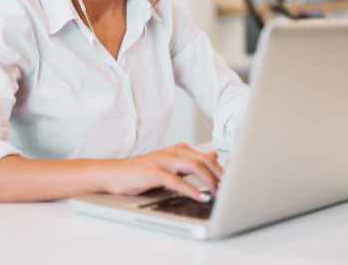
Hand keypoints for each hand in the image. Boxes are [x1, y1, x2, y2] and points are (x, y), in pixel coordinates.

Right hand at [101, 143, 222, 201]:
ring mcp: (163, 161)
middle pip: (204, 161)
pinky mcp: (154, 172)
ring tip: (218, 194)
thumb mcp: (170, 163)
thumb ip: (191, 160)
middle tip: (231, 190)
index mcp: (179, 149)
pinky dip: (191, 190)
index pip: (207, 157)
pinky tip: (200, 198)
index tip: (234, 182)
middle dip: (220, 175)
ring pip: (194, 167)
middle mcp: (173, 152)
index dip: (222, 170)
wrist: (114, 173)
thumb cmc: (142, 171)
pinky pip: (177, 181)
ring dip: (209, 182)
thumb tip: (214, 156)